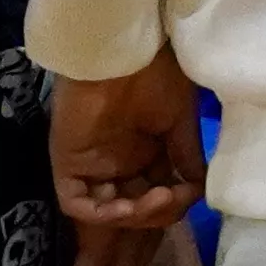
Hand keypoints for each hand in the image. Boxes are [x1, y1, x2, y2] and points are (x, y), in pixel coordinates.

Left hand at [55, 44, 208, 228]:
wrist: (128, 49)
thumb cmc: (156, 74)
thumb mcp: (181, 122)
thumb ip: (185, 157)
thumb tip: (198, 190)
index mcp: (144, 153)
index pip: (156, 198)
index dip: (175, 206)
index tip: (191, 193)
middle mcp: (117, 163)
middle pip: (133, 211)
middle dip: (157, 214)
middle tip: (172, 198)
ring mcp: (91, 164)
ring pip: (107, 212)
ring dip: (134, 217)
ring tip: (155, 200)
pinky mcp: (67, 162)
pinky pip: (76, 202)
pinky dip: (101, 213)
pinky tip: (126, 206)